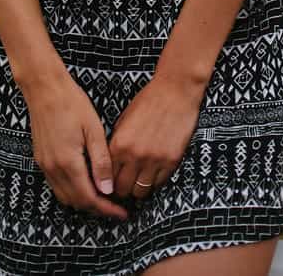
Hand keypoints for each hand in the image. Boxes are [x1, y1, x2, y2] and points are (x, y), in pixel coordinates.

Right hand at [24, 71, 128, 220]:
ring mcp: (45, 165)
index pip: (89, 198)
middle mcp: (53, 168)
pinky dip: (71, 191)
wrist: (44, 87)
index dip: (106, 209)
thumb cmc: (71, 103)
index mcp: (68, 162)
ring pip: (65, 196)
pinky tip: (84, 182)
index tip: (121, 212)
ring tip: (102, 196)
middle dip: (96, 208)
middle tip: (115, 206)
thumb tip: (108, 189)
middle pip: (76, 202)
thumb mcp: (93, 129)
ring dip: (83, 201)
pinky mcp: (41, 159)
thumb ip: (101, 162)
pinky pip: (56, 185)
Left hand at [108, 75, 203, 199]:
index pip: (107, 176)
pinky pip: (159, 184)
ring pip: (141, 192)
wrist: (175, 91)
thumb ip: (117, 142)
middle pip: (123, 189)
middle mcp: (135, 155)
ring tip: (139, 179)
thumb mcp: (124, 118)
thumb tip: (112, 162)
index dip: (108, 181)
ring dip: (138, 187)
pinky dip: (155, 181)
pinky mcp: (171, 162)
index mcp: (120, 143)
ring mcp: (154, 160)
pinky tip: (153, 171)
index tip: (111, 182)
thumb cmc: (150, 100)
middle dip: (122, 188)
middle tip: (125, 184)